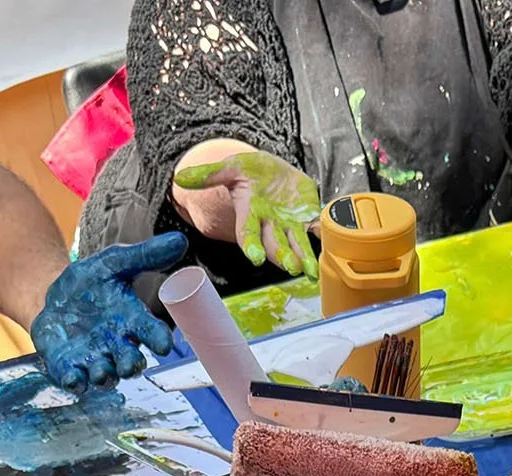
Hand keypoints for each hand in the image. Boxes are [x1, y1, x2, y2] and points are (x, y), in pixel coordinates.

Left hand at [31, 234, 189, 389]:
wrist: (57, 298)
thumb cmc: (93, 283)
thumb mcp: (115, 262)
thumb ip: (145, 256)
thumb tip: (180, 240)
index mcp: (133, 322)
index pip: (152, 332)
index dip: (159, 339)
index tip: (165, 344)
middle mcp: (118, 346)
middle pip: (131, 362)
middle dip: (131, 365)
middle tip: (130, 364)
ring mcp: (95, 359)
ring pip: (106, 376)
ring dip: (105, 376)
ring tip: (101, 371)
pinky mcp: (70, 367)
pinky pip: (75, 380)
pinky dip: (74, 381)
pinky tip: (72, 377)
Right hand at [171, 150, 319, 277]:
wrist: (272, 174)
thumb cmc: (250, 173)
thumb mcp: (230, 168)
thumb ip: (209, 175)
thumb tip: (180, 179)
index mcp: (250, 214)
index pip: (247, 233)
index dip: (250, 245)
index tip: (253, 257)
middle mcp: (270, 225)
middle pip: (274, 244)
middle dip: (282, 256)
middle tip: (290, 267)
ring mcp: (290, 224)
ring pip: (296, 244)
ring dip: (303, 257)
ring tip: (309, 270)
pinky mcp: (306, 218)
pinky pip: (316, 229)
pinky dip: (323, 235)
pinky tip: (331, 241)